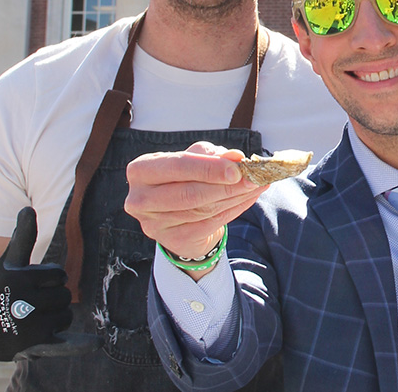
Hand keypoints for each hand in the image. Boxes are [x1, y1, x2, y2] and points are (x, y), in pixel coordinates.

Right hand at [0, 207, 73, 366]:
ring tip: (31, 321)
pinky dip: (82, 344)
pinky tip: (98, 343)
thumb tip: (28, 209)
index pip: (57, 275)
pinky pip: (66, 343)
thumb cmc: (0, 290)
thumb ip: (22, 238)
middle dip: (52, 298)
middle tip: (29, 305)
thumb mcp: (8, 263)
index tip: (30, 284)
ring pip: (66, 315)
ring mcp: (31, 326)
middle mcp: (24, 302)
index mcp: (20, 279)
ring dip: (55, 317)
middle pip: (65, 295)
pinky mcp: (37, 346)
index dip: (48, 279)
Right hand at [125, 141, 267, 263]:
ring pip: (202, 210)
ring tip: (257, 185)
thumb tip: (235, 156)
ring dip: (235, 197)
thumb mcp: (194, 161)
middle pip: (189, 193)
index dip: (208, 168)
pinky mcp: (172, 240)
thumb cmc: (184, 178)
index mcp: (141, 170)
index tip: (237, 168)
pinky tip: (248, 199)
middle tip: (253, 178)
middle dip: (225, 186)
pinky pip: (209, 225)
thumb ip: (212, 156)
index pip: (177, 166)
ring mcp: (153, 223)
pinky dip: (234, 210)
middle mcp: (140, 198)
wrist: (177, 215)